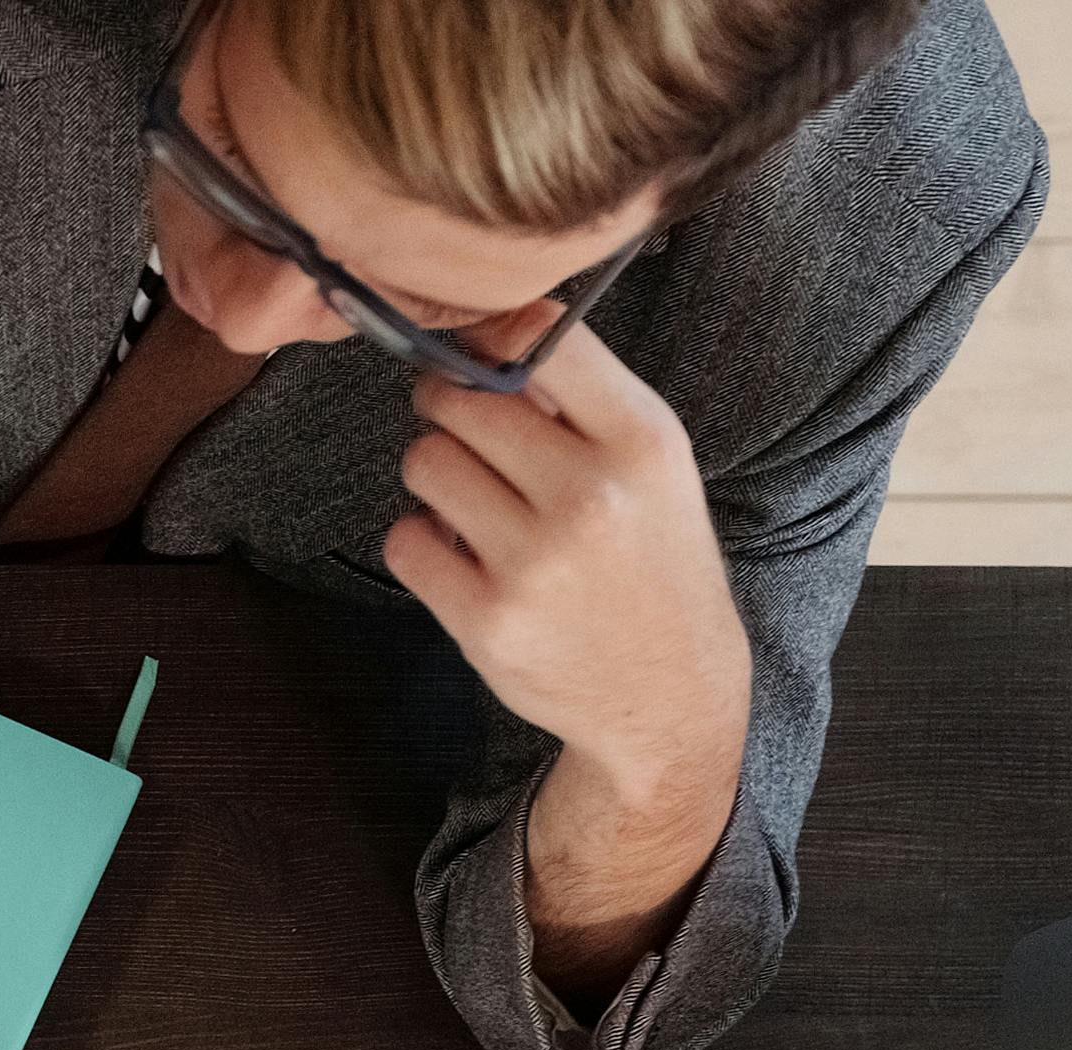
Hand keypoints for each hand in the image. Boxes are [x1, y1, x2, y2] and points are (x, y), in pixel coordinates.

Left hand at [378, 324, 749, 987]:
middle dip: (449, 410)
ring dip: (435, 477)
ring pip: (423, 465)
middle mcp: (588, 494)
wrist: (667, 692)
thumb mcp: (652, 465)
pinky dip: (421, 544)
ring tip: (474, 503)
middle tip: (468, 437)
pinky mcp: (487, 619)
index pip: (542, 336)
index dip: (489, 337)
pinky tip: (462, 557)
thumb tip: (482, 336)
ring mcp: (534, 561)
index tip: (478, 357)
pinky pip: (404, 542)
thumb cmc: (651, 559)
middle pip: (458, 401)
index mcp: (641, 439)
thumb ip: (580, 400)